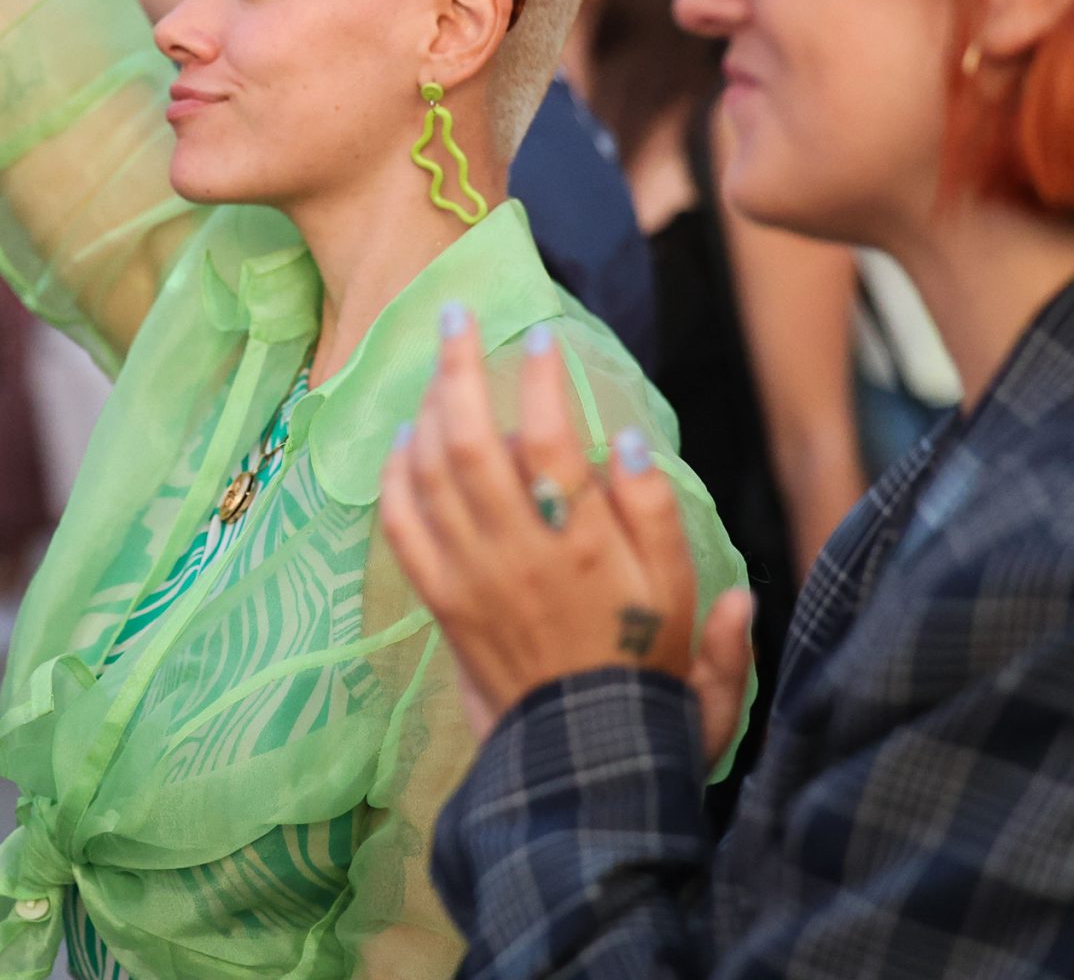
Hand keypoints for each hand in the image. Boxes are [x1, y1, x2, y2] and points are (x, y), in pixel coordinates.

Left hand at [380, 313, 754, 766]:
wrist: (584, 755)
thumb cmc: (643, 668)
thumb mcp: (678, 595)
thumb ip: (655, 516)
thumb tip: (626, 441)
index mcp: (582, 547)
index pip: (552, 443)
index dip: (542, 383)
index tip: (539, 340)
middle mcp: (515, 553)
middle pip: (470, 442)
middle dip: (458, 369)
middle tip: (456, 318)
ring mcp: (468, 576)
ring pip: (429, 474)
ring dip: (426, 409)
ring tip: (438, 366)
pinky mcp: (441, 600)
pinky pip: (401, 526)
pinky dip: (395, 475)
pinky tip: (404, 440)